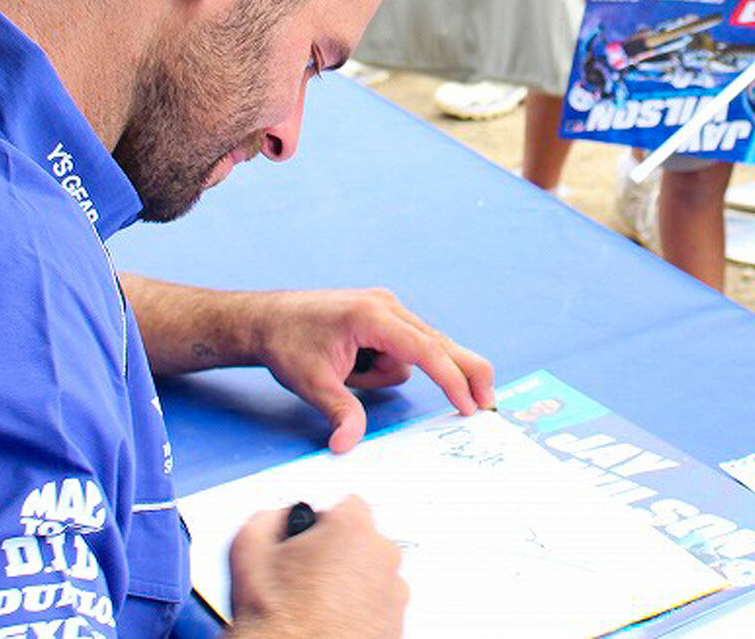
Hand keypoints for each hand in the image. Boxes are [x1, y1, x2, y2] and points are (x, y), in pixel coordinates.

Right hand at [229, 496, 406, 638]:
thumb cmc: (275, 619)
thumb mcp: (248, 551)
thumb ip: (268, 517)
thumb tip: (279, 516)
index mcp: (352, 529)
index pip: (347, 505)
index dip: (323, 524)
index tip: (309, 543)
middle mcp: (383, 556)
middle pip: (363, 540)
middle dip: (339, 553)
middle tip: (309, 578)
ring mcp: (394, 591)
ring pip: (373, 574)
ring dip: (352, 583)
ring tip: (319, 606)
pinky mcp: (396, 622)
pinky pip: (380, 605)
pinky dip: (362, 610)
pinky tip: (334, 621)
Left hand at [247, 288, 495, 453]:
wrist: (266, 318)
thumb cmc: (287, 342)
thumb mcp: (311, 383)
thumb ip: (338, 413)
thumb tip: (347, 446)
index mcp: (373, 317)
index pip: (425, 351)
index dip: (452, 379)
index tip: (471, 405)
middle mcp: (388, 307)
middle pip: (439, 343)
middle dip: (464, 372)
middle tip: (487, 401)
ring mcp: (387, 310)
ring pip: (412, 355)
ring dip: (384, 374)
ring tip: (346, 373)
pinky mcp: (384, 317)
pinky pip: (399, 351)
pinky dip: (383, 366)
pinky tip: (352, 365)